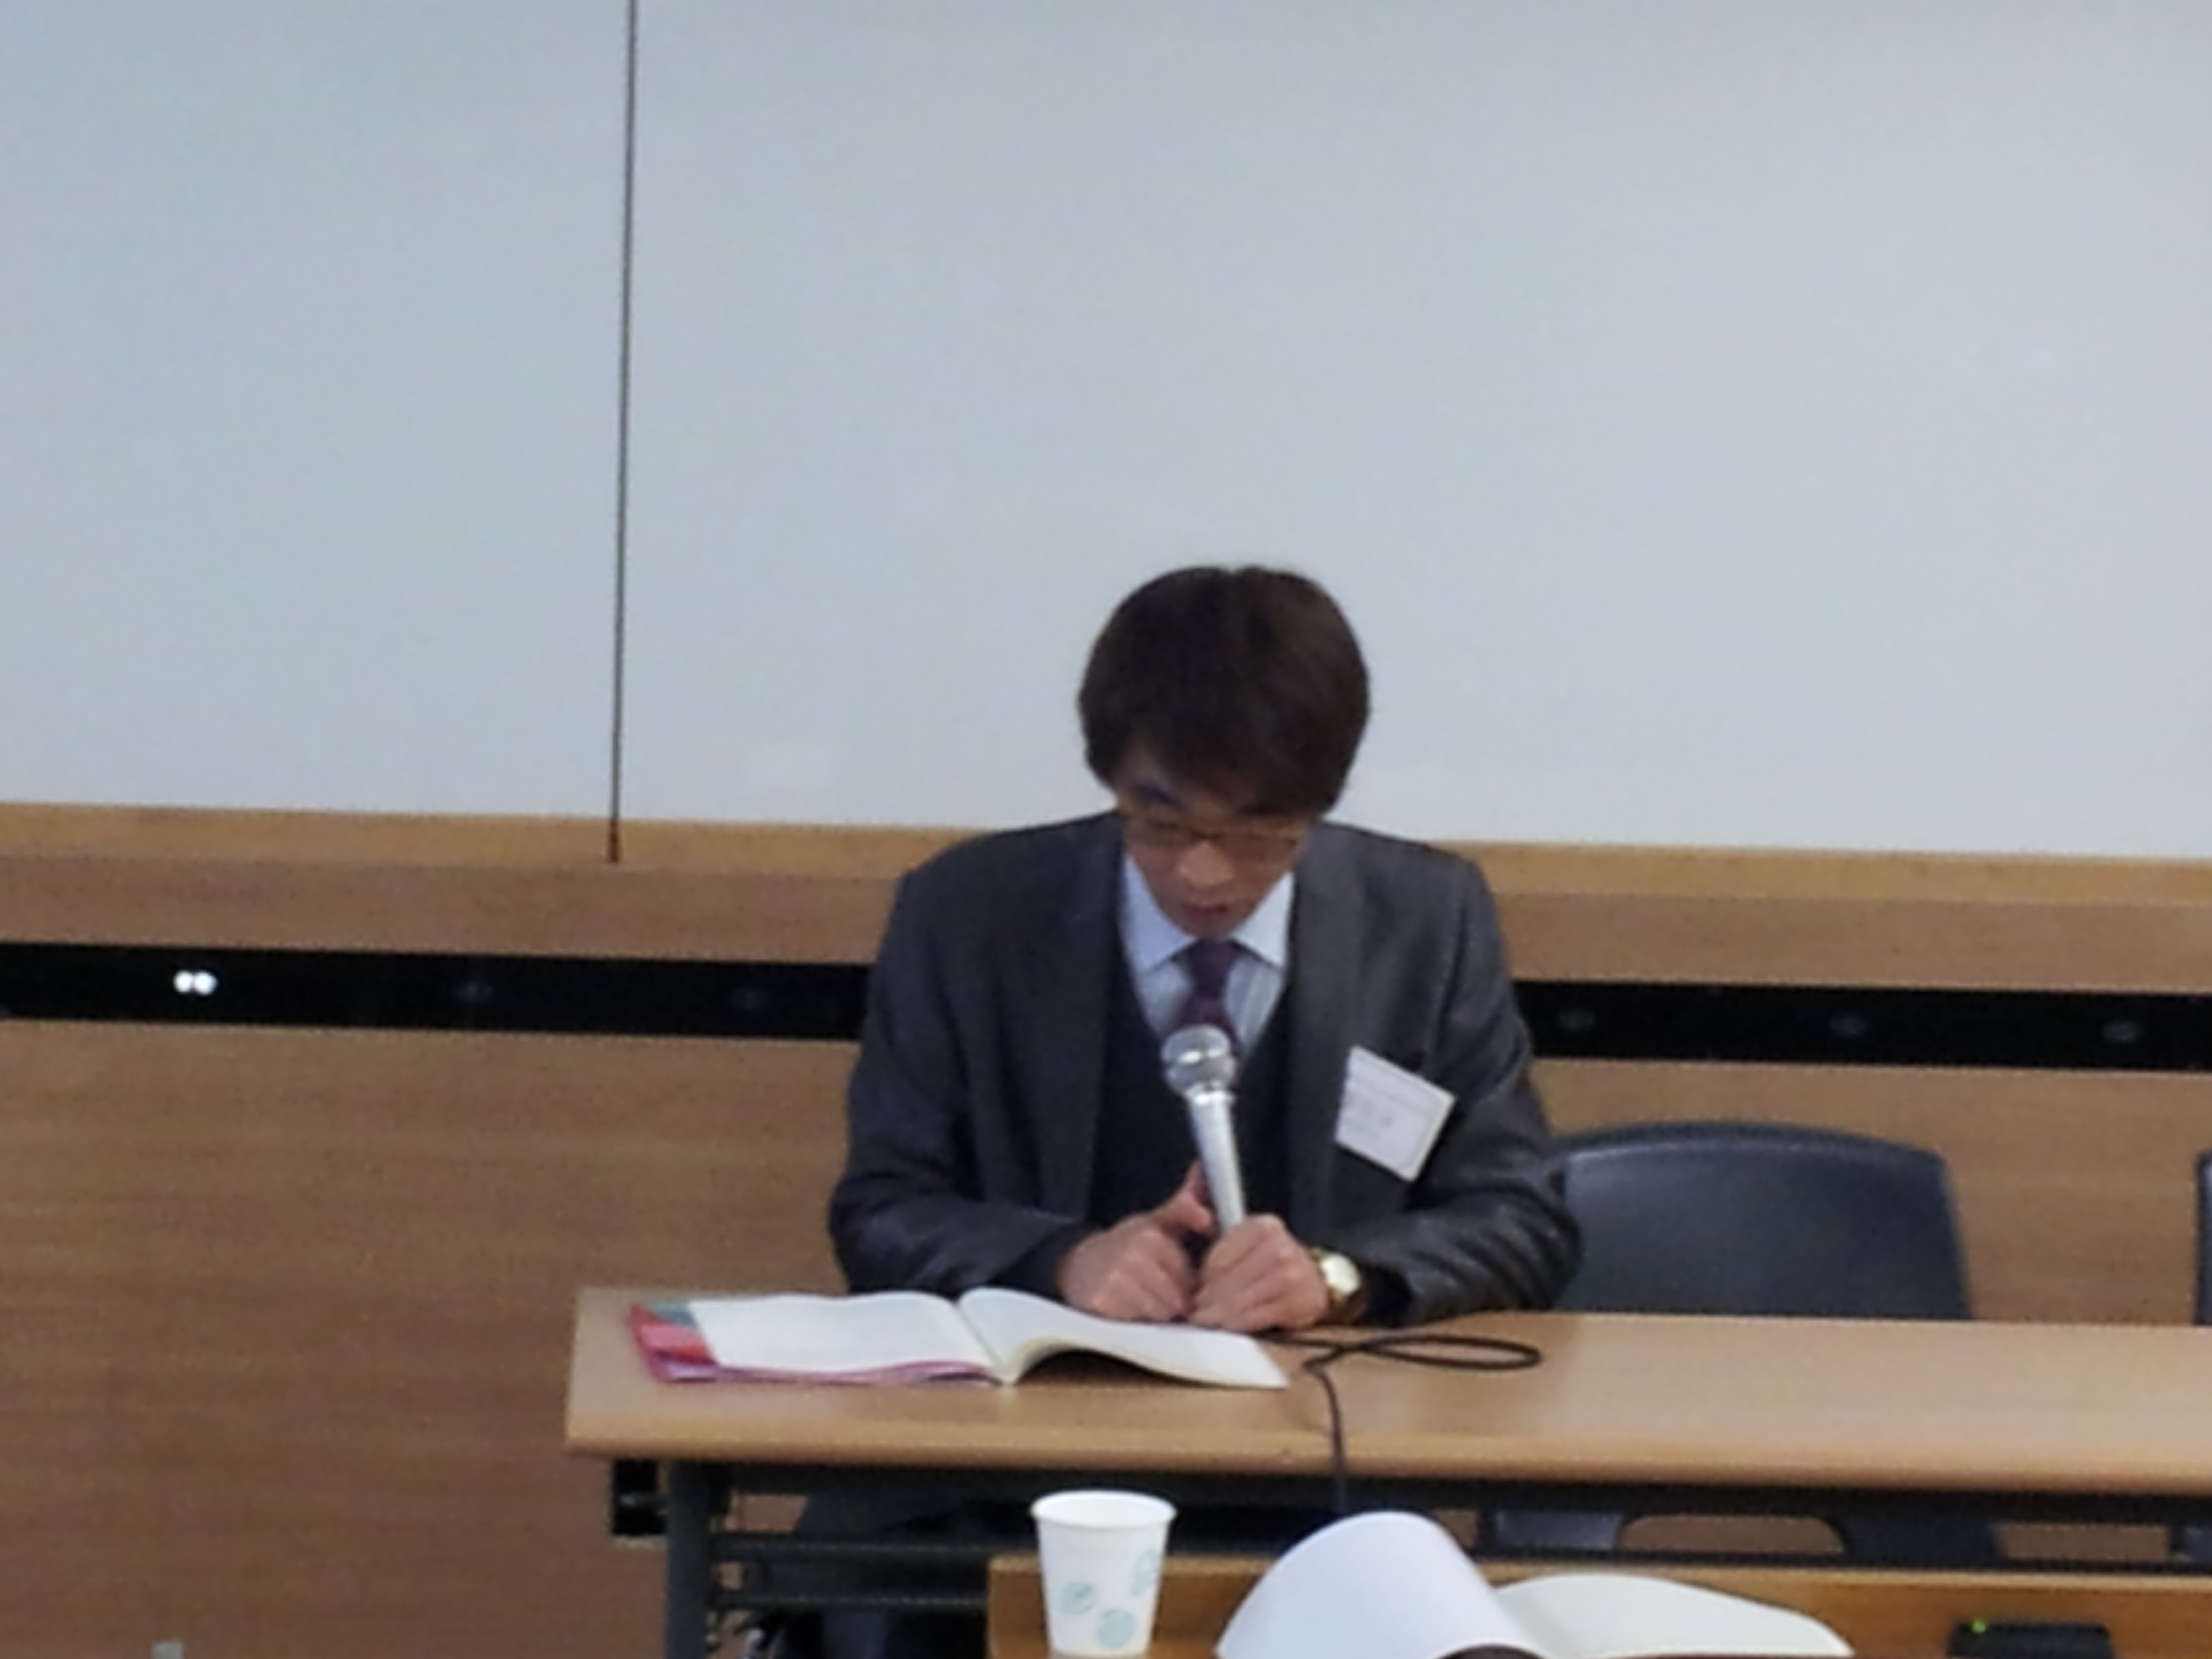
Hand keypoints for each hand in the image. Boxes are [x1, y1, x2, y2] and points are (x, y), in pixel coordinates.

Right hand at [1056, 1163, 1215, 1321]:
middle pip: (1177, 1299)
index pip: (1190, 1277)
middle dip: (1173, 1300)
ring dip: (1155, 1311)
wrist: (1080, 1266)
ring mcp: (1115, 1280)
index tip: (1176, 1279)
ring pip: (1159, 1313)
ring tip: (1143, 1297)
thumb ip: (1184, 1205)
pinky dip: (1135, 1319)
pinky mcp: (1102, 1303)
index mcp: (1149, 1236)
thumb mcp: (1156, 1222)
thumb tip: (1202, 1173)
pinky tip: (1127, 1305)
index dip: (1186, 1282)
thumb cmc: (1126, 1246)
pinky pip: (1136, 1322)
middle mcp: (1132, 1256)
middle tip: (1158, 1290)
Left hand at [1190, 1214, 1330, 1332]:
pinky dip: (1237, 1323)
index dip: (1203, 1277)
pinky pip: (1256, 1316)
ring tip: (1205, 1320)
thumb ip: (1226, 1249)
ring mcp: (1289, 1276)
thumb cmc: (1276, 1261)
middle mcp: (1278, 1247)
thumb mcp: (1253, 1241)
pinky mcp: (1294, 1303)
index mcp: (1263, 1227)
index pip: (1220, 1256)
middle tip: (1194, 1312)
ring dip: (1219, 1314)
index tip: (1194, 1290)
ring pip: (1240, 1300)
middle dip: (1208, 1298)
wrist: (1317, 1280)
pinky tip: (1226, 1326)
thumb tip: (1195, 1280)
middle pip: (1229, 1279)